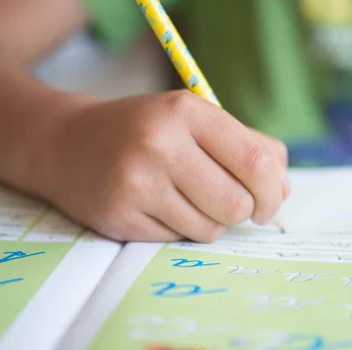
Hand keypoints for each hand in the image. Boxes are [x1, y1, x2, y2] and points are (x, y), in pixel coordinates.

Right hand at [37, 90, 288, 241]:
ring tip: (187, 199)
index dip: (273, 190)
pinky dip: (179, 229)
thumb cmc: (143, 130)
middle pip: (236, 203)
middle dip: (244, 211)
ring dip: (210, 221)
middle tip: (232, 205)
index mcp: (186, 111)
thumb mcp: (193, 119)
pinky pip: (176, 240)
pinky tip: (158, 206)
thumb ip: (247, 145)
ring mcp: (136, 183)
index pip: (255, 161)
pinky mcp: (120, 217)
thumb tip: (285, 190)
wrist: (66, 142)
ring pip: (209, 228)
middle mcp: (160, 144)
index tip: (270, 202)